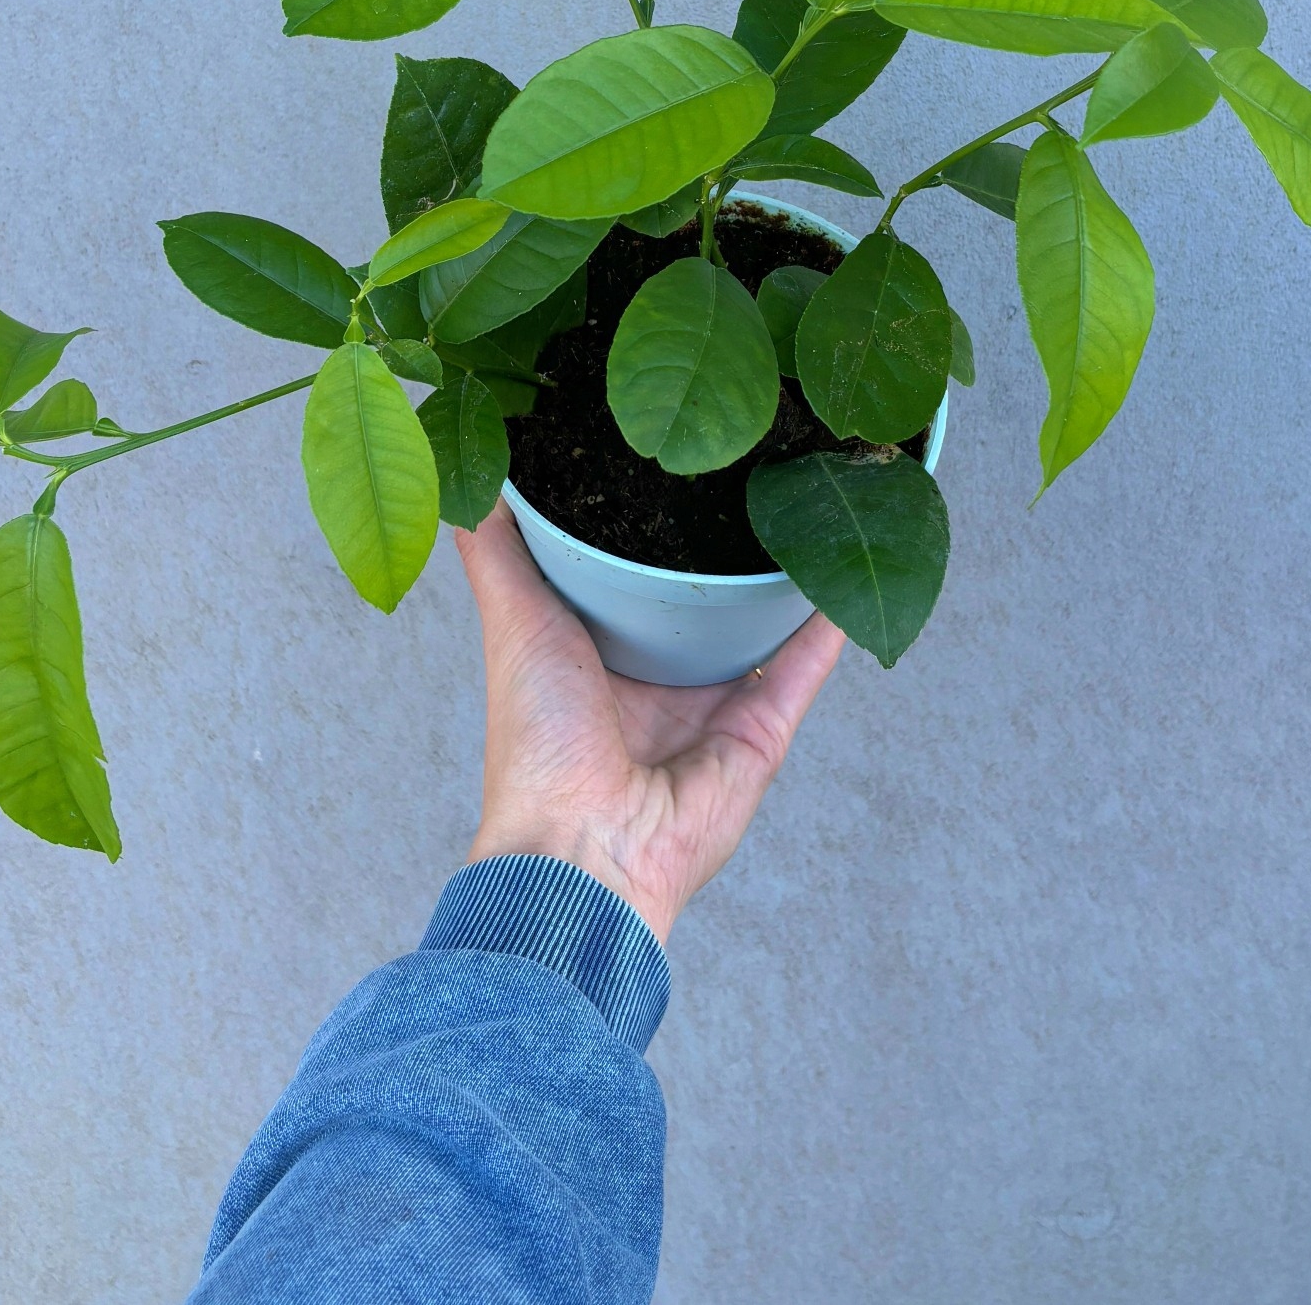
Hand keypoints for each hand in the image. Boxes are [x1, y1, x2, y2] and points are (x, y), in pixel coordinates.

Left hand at [457, 502, 845, 942]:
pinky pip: (799, 672)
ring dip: (781, 584)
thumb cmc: (536, 745)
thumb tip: (469, 479)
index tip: (657, 461)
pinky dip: (824, 631)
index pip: (624, 580)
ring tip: (805, 513)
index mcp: (593, 659)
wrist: (584, 848)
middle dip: (717, 551)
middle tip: (742, 475)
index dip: (637, 527)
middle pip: (697, 605)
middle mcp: (653, 686)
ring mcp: (710, 711)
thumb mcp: (511, 621)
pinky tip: (841, 581)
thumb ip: (495, 551)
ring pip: (756, 632)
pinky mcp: (759, 737)